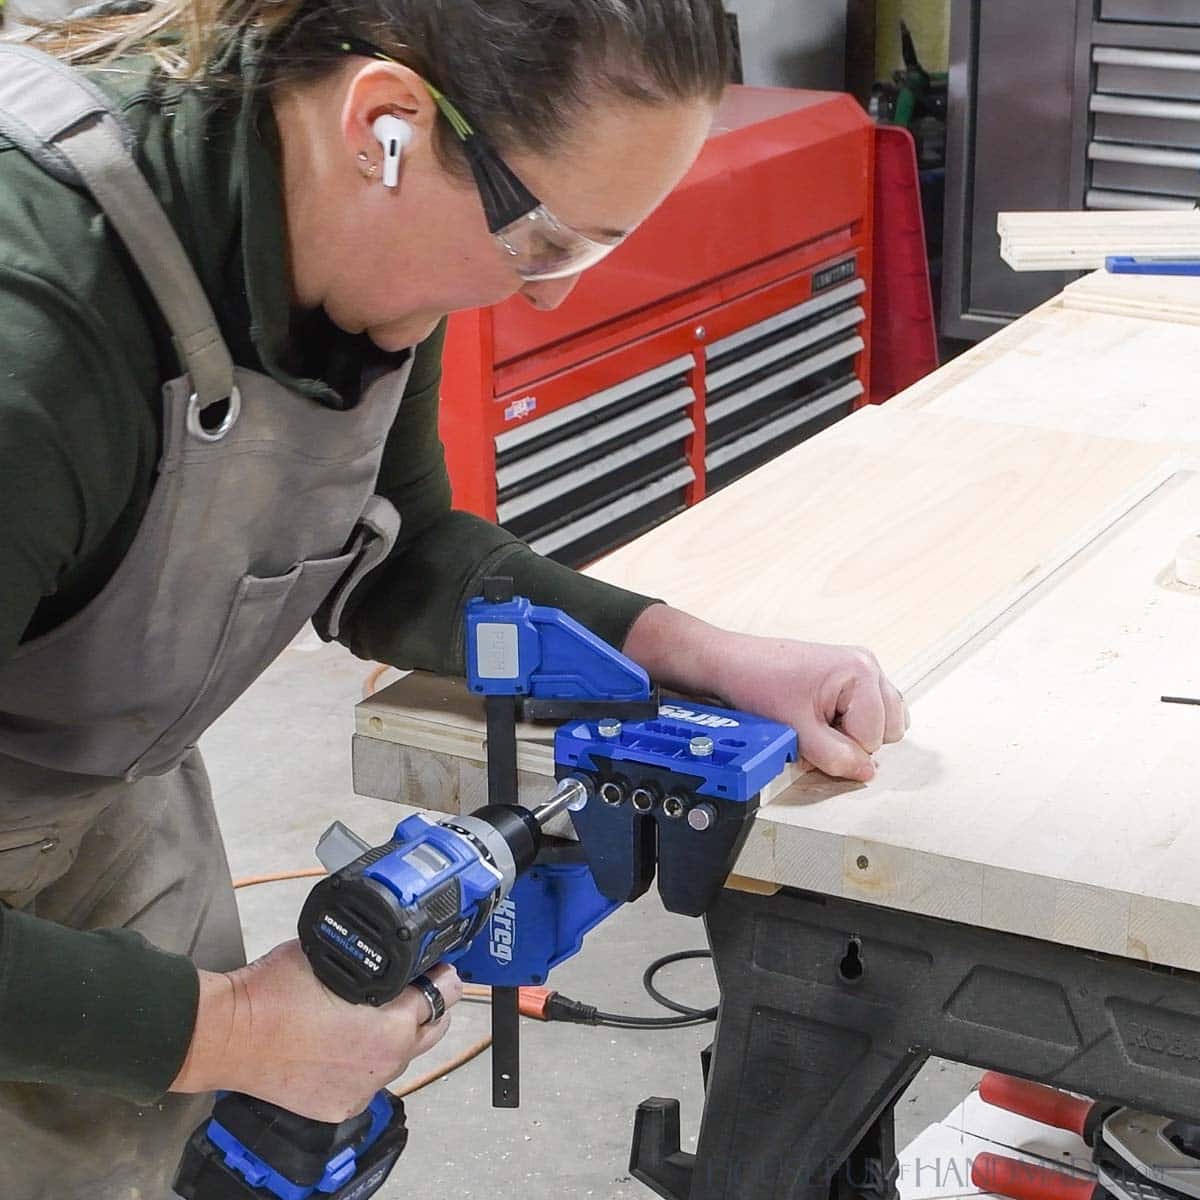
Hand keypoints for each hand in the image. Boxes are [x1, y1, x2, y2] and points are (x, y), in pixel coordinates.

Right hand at [171, 941, 461, 1122]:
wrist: (228, 1034)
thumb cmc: (274, 992)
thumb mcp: (334, 954)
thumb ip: (373, 956)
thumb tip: (396, 948)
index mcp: (390, 1028)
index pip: (442, 996)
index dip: (441, 975)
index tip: (437, 966)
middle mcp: (384, 1065)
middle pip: (431, 1030)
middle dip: (427, 1006)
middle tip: (412, 987)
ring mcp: (362, 1090)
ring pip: (400, 1057)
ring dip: (397, 1035)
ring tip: (372, 1012)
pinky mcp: (338, 1106)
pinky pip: (368, 1079)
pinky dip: (365, 1061)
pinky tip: (345, 1042)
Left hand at [709, 634, 907, 782]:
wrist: (733, 664)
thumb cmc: (758, 684)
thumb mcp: (797, 731)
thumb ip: (835, 757)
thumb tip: (866, 772)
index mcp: (860, 672)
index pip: (875, 738)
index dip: (844, 749)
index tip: (813, 737)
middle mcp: (867, 666)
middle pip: (889, 730)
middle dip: (855, 741)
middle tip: (817, 730)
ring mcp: (861, 669)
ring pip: (885, 721)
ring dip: (857, 733)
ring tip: (821, 723)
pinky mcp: (851, 676)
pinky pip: (873, 711)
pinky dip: (855, 723)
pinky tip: (826, 718)